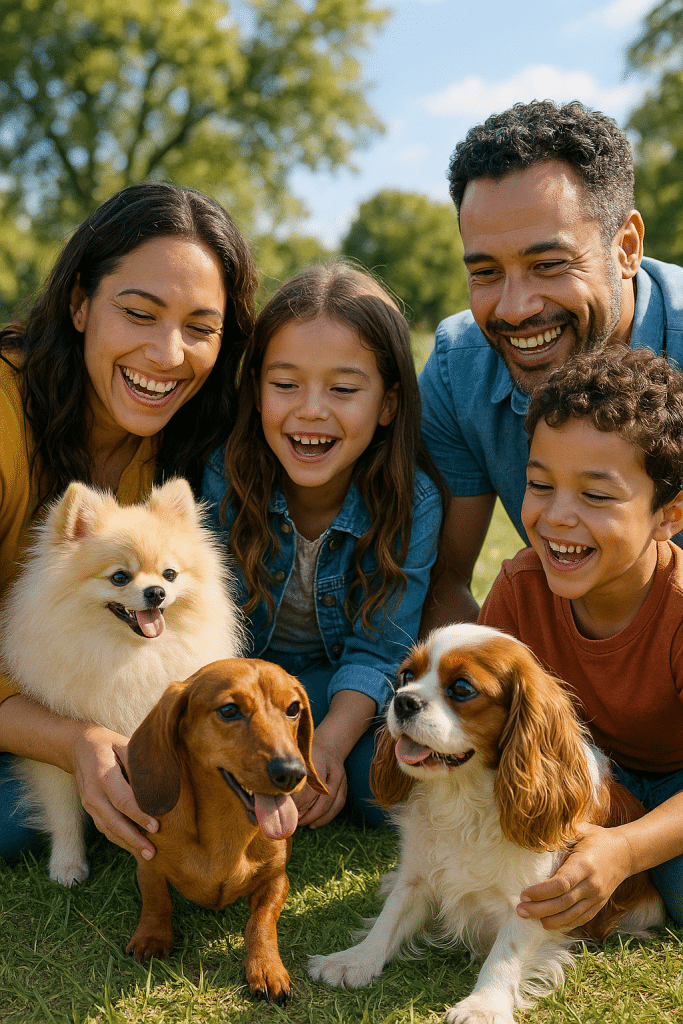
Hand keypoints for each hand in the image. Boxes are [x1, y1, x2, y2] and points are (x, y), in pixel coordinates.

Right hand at [70, 724, 157, 859]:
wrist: (78, 747)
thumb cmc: (108, 744)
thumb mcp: (124, 745)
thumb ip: (139, 765)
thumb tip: (161, 784)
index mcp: (103, 775)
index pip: (123, 800)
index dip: (139, 815)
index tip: (156, 827)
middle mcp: (93, 794)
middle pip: (113, 821)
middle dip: (133, 838)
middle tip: (153, 852)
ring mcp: (88, 804)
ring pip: (108, 829)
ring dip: (127, 843)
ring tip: (147, 854)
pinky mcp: (90, 810)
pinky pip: (105, 828)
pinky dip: (119, 839)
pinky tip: (134, 846)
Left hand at [293, 737, 346, 828]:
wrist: (331, 743)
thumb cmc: (310, 750)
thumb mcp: (299, 754)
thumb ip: (291, 771)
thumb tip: (276, 791)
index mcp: (320, 761)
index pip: (310, 787)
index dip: (298, 801)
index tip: (286, 809)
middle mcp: (334, 771)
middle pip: (323, 798)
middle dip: (307, 812)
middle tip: (292, 820)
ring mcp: (342, 780)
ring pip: (332, 804)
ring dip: (316, 818)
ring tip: (302, 824)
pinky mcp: (345, 786)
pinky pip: (338, 806)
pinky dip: (326, 817)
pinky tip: (313, 824)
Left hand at [516, 824, 634, 929]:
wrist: (625, 853)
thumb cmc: (597, 838)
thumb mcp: (580, 830)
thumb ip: (560, 831)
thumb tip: (535, 830)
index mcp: (584, 865)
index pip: (561, 884)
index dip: (541, 892)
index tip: (524, 894)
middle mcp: (592, 884)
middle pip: (563, 903)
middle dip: (540, 909)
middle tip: (520, 910)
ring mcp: (597, 897)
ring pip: (572, 915)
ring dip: (550, 920)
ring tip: (529, 918)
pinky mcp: (599, 905)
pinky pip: (581, 918)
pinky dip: (565, 923)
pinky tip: (549, 923)